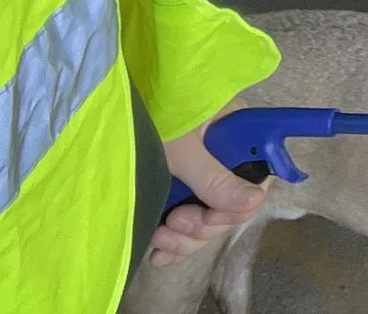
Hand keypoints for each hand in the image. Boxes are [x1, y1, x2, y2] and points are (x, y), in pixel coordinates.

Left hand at [148, 115, 265, 266]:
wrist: (110, 114)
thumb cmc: (150, 115)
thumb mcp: (181, 149)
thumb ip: (215, 178)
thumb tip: (257, 201)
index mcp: (238, 133)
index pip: (257, 179)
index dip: (236, 206)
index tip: (208, 217)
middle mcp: (227, 154)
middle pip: (231, 204)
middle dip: (202, 225)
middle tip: (173, 224)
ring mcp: (203, 172)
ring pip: (209, 218)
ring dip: (185, 238)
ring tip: (158, 238)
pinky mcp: (181, 187)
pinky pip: (189, 222)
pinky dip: (176, 240)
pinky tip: (159, 253)